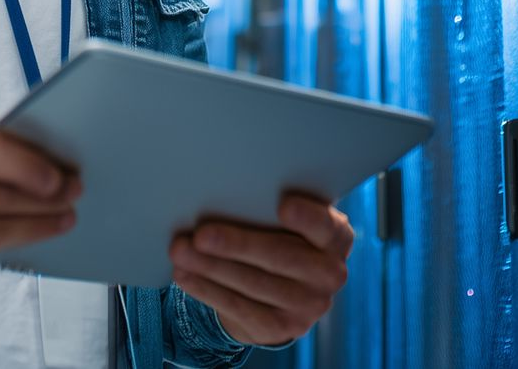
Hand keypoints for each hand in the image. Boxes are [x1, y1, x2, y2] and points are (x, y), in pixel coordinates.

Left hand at [169, 194, 354, 346]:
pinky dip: (207, 289)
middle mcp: (330, 274)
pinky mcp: (281, 328)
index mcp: (337, 237)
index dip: (306, 217)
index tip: (283, 205)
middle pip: (280, 258)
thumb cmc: (283, 235)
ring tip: (181, 251)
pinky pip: (239, 307)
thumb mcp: (291, 220)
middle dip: (237, 245)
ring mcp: (308, 306)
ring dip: (211, 267)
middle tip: (201, 234)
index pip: (325, 225)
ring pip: (253, 284)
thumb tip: (228, 190)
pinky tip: (185, 275)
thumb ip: (274, 206)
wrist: (287, 287)